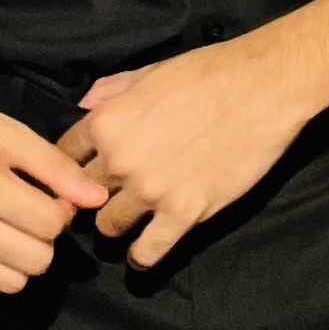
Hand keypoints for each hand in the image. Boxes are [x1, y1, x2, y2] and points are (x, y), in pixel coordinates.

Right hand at [0, 72, 106, 300]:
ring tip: (6, 230)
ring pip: (9, 284)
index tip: (50, 197)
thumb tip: (96, 199)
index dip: (60, 211)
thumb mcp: (8, 132)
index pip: (49, 226)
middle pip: (35, 262)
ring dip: (19, 261)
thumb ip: (56, 167)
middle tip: (29, 215)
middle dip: (43, 240)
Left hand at [58, 31, 315, 269]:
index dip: (71, 166)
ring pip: (109, 226)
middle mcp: (120, 160)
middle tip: (111, 194)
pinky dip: (142, 256)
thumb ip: (111, 92)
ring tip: (131, 220)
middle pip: (84, 194)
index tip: (83, 173)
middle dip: (94, 194)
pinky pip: (148, 251)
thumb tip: (83, 106)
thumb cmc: (207, 72)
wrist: (263, 88)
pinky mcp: (185, 213)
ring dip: (116, 223)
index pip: (65, 156)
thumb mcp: (148, 73)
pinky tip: (144, 252)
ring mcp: (151, 190)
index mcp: (107, 123)